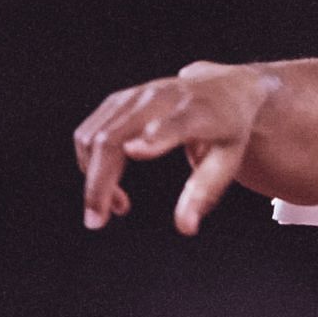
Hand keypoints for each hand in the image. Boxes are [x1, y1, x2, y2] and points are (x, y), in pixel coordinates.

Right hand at [74, 61, 276, 234]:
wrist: (222, 88)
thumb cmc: (227, 130)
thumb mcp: (228, 160)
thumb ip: (205, 192)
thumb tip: (185, 228)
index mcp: (200, 113)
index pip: (178, 122)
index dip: (157, 135)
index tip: (133, 152)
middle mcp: (163, 98)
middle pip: (115, 137)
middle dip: (99, 180)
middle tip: (97, 220)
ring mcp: (135, 96)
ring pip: (94, 137)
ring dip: (94, 177)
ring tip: (120, 206)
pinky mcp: (118, 100)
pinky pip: (88, 133)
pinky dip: (90, 164)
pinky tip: (111, 184)